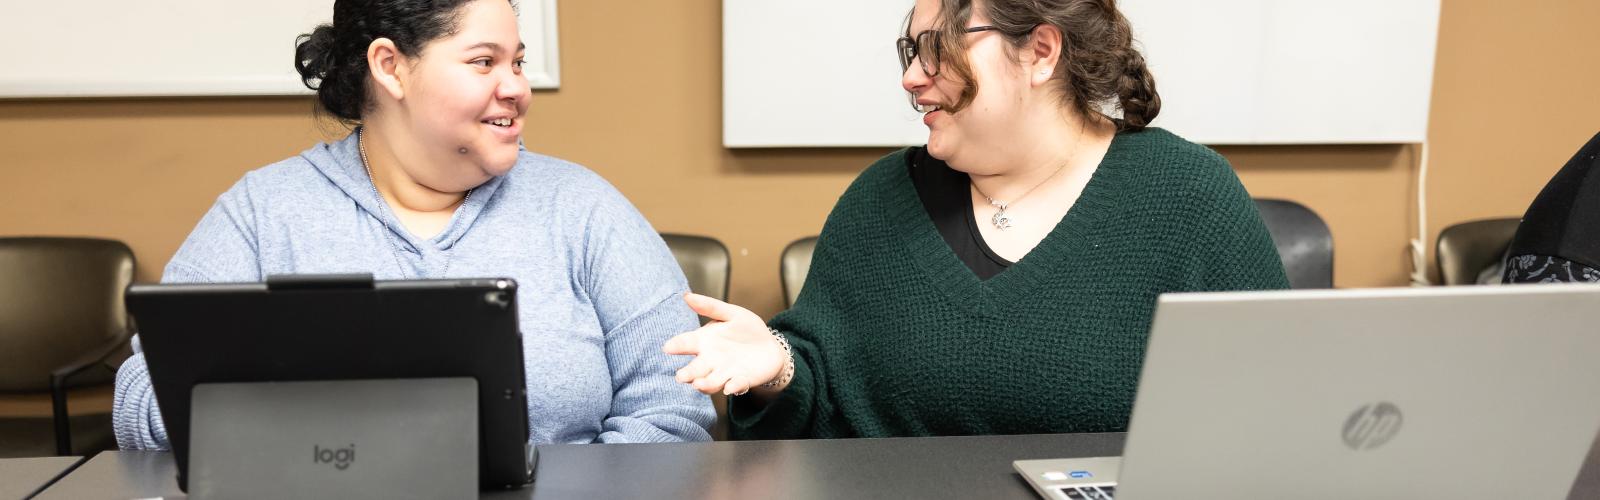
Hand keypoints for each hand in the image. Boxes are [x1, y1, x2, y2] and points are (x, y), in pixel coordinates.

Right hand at [663, 293, 787, 395]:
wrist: (770, 347)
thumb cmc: (747, 329)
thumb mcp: (731, 314)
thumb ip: (710, 307)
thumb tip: (686, 296)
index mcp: (704, 342)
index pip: (686, 343)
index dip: (676, 346)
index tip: (668, 347)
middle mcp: (710, 361)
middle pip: (695, 369)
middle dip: (688, 373)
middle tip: (681, 376)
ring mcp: (725, 373)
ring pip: (711, 382)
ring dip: (705, 384)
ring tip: (699, 384)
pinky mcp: (742, 381)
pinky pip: (736, 385)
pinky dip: (733, 386)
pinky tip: (730, 386)